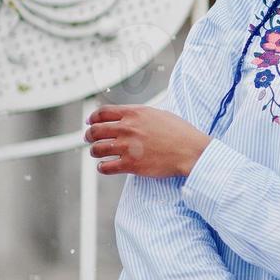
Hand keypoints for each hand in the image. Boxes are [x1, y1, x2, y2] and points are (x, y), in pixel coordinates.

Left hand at [85, 104, 210, 177]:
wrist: (190, 151)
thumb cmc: (180, 133)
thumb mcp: (159, 114)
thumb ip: (141, 115)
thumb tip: (130, 117)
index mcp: (134, 113)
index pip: (102, 112)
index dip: (93, 118)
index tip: (90, 122)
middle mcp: (127, 128)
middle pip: (95, 130)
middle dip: (89, 135)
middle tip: (90, 139)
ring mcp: (127, 147)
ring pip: (96, 148)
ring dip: (94, 151)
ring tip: (98, 153)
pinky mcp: (131, 165)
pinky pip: (105, 167)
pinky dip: (102, 167)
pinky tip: (105, 166)